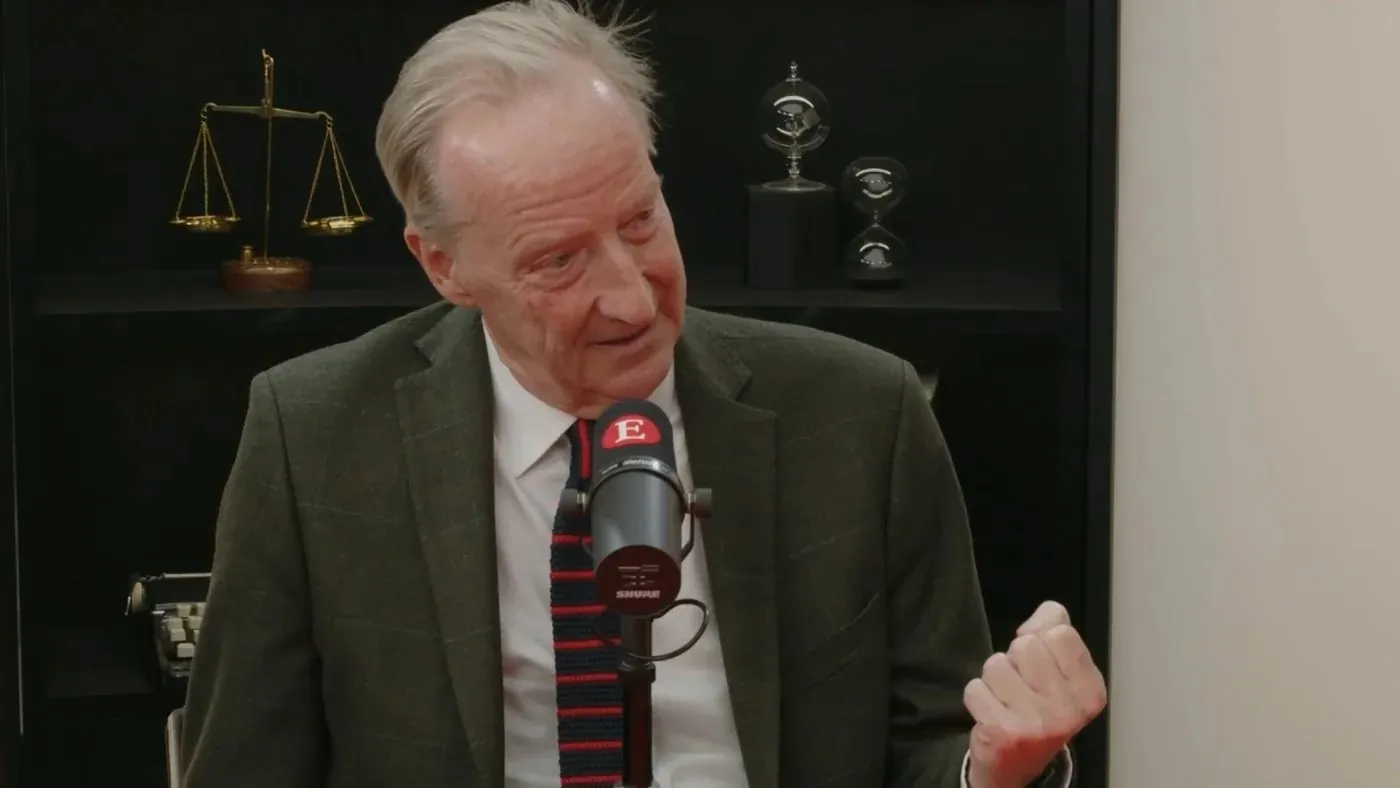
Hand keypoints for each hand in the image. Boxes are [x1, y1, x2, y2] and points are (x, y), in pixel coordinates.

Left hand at [963, 601, 1106, 787]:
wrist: (1019, 763)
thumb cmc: (1041, 708)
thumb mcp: (1062, 670)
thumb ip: (1056, 628)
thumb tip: (1046, 612)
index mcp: (1090, 691)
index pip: (1059, 633)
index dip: (1042, 640)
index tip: (1044, 665)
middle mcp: (1067, 710)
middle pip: (1024, 646)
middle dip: (1016, 659)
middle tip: (1023, 685)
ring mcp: (1034, 723)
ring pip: (996, 664)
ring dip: (995, 678)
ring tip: (1007, 699)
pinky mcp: (1001, 733)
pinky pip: (974, 687)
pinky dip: (978, 696)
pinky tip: (994, 712)